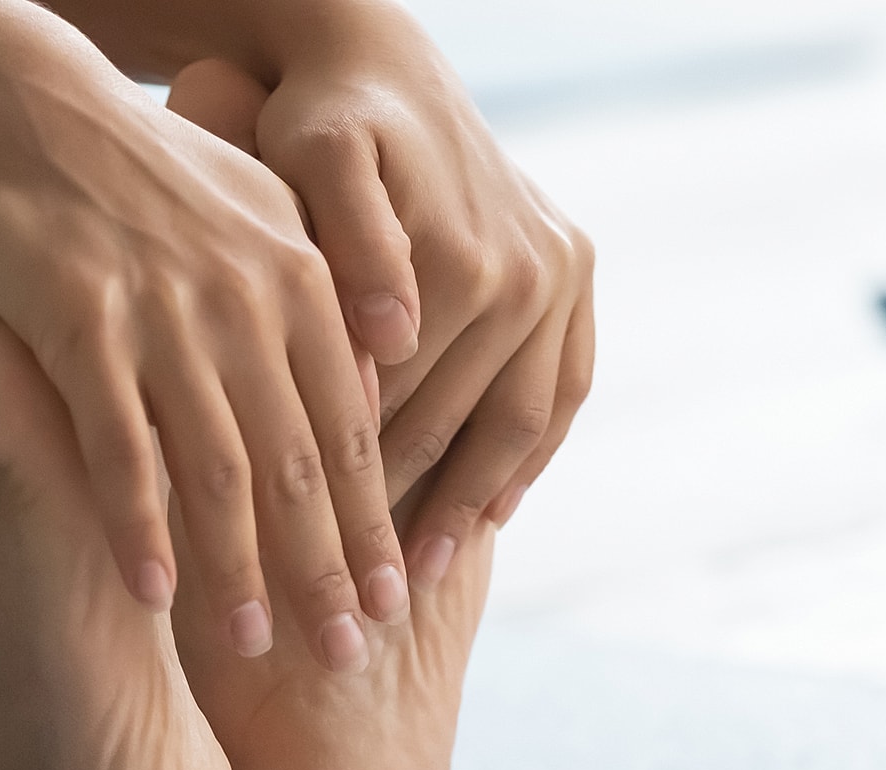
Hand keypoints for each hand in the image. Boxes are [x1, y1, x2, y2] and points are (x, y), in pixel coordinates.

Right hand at [0, 56, 407, 670]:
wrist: (24, 105)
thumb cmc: (140, 167)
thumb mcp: (252, 214)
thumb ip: (316, 295)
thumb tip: (380, 367)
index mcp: (299, 279)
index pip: (352, 427)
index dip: (372, 521)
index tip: (392, 599)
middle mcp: (247, 301)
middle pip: (299, 463)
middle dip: (327, 568)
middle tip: (347, 653)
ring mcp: (165, 316)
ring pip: (218, 468)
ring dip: (240, 568)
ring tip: (257, 647)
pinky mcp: (81, 327)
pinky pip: (120, 448)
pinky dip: (141, 525)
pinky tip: (156, 593)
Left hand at [217, 0, 594, 584]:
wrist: (375, 63)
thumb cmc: (313, 120)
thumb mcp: (309, 162)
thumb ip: (347, 249)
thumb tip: (391, 344)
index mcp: (463, 261)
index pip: (400, 406)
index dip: (351, 486)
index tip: (309, 554)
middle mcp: (529, 271)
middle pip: (458, 420)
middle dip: (406, 510)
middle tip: (358, 590)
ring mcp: (562, 274)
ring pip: (519, 420)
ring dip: (473, 502)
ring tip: (420, 573)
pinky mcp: (577, 272)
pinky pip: (561, 389)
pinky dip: (526, 457)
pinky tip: (488, 517)